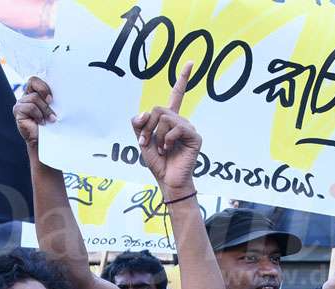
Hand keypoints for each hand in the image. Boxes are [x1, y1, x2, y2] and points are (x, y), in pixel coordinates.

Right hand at [12, 76, 56, 149]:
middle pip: (33, 82)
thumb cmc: (52, 125)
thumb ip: (54, 100)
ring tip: (50, 119)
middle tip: (51, 102)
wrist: (46, 141)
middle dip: (45, 91)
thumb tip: (65, 92)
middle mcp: (26, 96)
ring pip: (35, 97)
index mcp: (34, 93)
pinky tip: (42, 122)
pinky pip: (30, 107)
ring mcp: (20, 103)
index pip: (35, 80)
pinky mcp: (18, 111)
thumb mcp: (55, 109)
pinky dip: (39, 115)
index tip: (52, 97)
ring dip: (46, 109)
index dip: (44, 85)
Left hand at [131, 62, 200, 198]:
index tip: (191, 62)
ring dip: (156, 135)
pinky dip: (166, 139)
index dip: (183, 78)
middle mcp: (181, 120)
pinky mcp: (195, 137)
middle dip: (147, 126)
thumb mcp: (142, 140)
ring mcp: (189, 128)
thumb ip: (139, 123)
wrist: (167, 180)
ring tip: (161, 149)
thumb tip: (145, 113)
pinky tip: (168, 149)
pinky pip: (176, 128)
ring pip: (165, 118)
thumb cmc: (157, 162)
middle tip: (146, 143)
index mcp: (170, 119)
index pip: (177, 94)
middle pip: (158, 108)